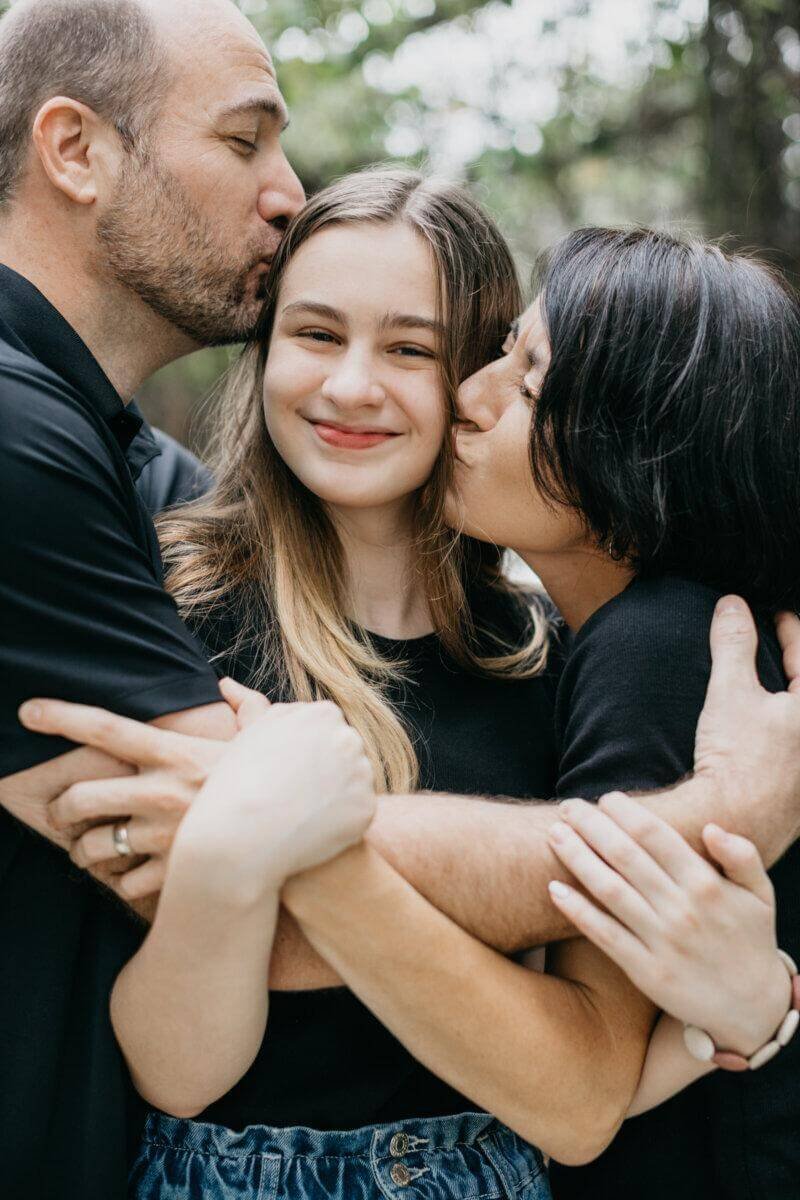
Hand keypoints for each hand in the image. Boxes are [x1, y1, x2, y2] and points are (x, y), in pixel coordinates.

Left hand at [17, 679, 264, 898]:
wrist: (302, 840)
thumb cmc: (285, 782)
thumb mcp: (272, 733)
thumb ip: (247, 705)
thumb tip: (224, 686)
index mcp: (176, 752)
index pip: (105, 728)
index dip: (60, 716)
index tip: (27, 711)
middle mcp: (161, 792)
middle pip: (80, 798)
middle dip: (59, 808)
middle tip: (60, 813)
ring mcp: (163, 836)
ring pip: (93, 847)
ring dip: (81, 851)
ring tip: (87, 851)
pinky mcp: (173, 875)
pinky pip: (124, 884)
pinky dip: (121, 882)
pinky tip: (129, 876)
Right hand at [176, 696, 375, 899]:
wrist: (239, 837)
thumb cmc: (235, 785)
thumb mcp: (248, 734)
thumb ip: (258, 708)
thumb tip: (230, 684)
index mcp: (323, 713)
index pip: (324, 730)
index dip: (302, 756)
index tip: (281, 773)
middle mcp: (348, 737)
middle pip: (343, 755)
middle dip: (324, 772)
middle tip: (290, 797)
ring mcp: (361, 773)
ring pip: (353, 784)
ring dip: (334, 798)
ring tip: (297, 813)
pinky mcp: (367, 808)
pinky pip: (357, 814)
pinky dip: (341, 825)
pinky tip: (311, 830)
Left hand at [547, 793, 790, 1055]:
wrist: (752, 1008)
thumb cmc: (751, 940)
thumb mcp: (761, 894)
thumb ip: (742, 855)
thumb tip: (710, 827)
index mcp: (707, 885)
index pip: (656, 836)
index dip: (625, 812)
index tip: (605, 798)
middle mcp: (682, 910)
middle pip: (625, 855)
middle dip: (591, 825)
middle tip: (568, 806)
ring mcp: (662, 941)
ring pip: (609, 890)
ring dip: (577, 858)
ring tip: (554, 834)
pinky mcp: (646, 971)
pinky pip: (604, 935)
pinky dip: (577, 911)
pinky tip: (553, 889)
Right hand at [691, 596, 799, 861]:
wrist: (734, 821)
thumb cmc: (737, 758)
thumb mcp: (731, 691)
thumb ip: (733, 644)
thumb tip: (731, 605)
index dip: (788, 628)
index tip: (774, 613)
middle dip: (791, 664)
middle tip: (776, 642)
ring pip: (798, 720)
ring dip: (789, 697)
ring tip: (773, 681)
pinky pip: (797, 749)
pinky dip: (787, 728)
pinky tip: (768, 727)